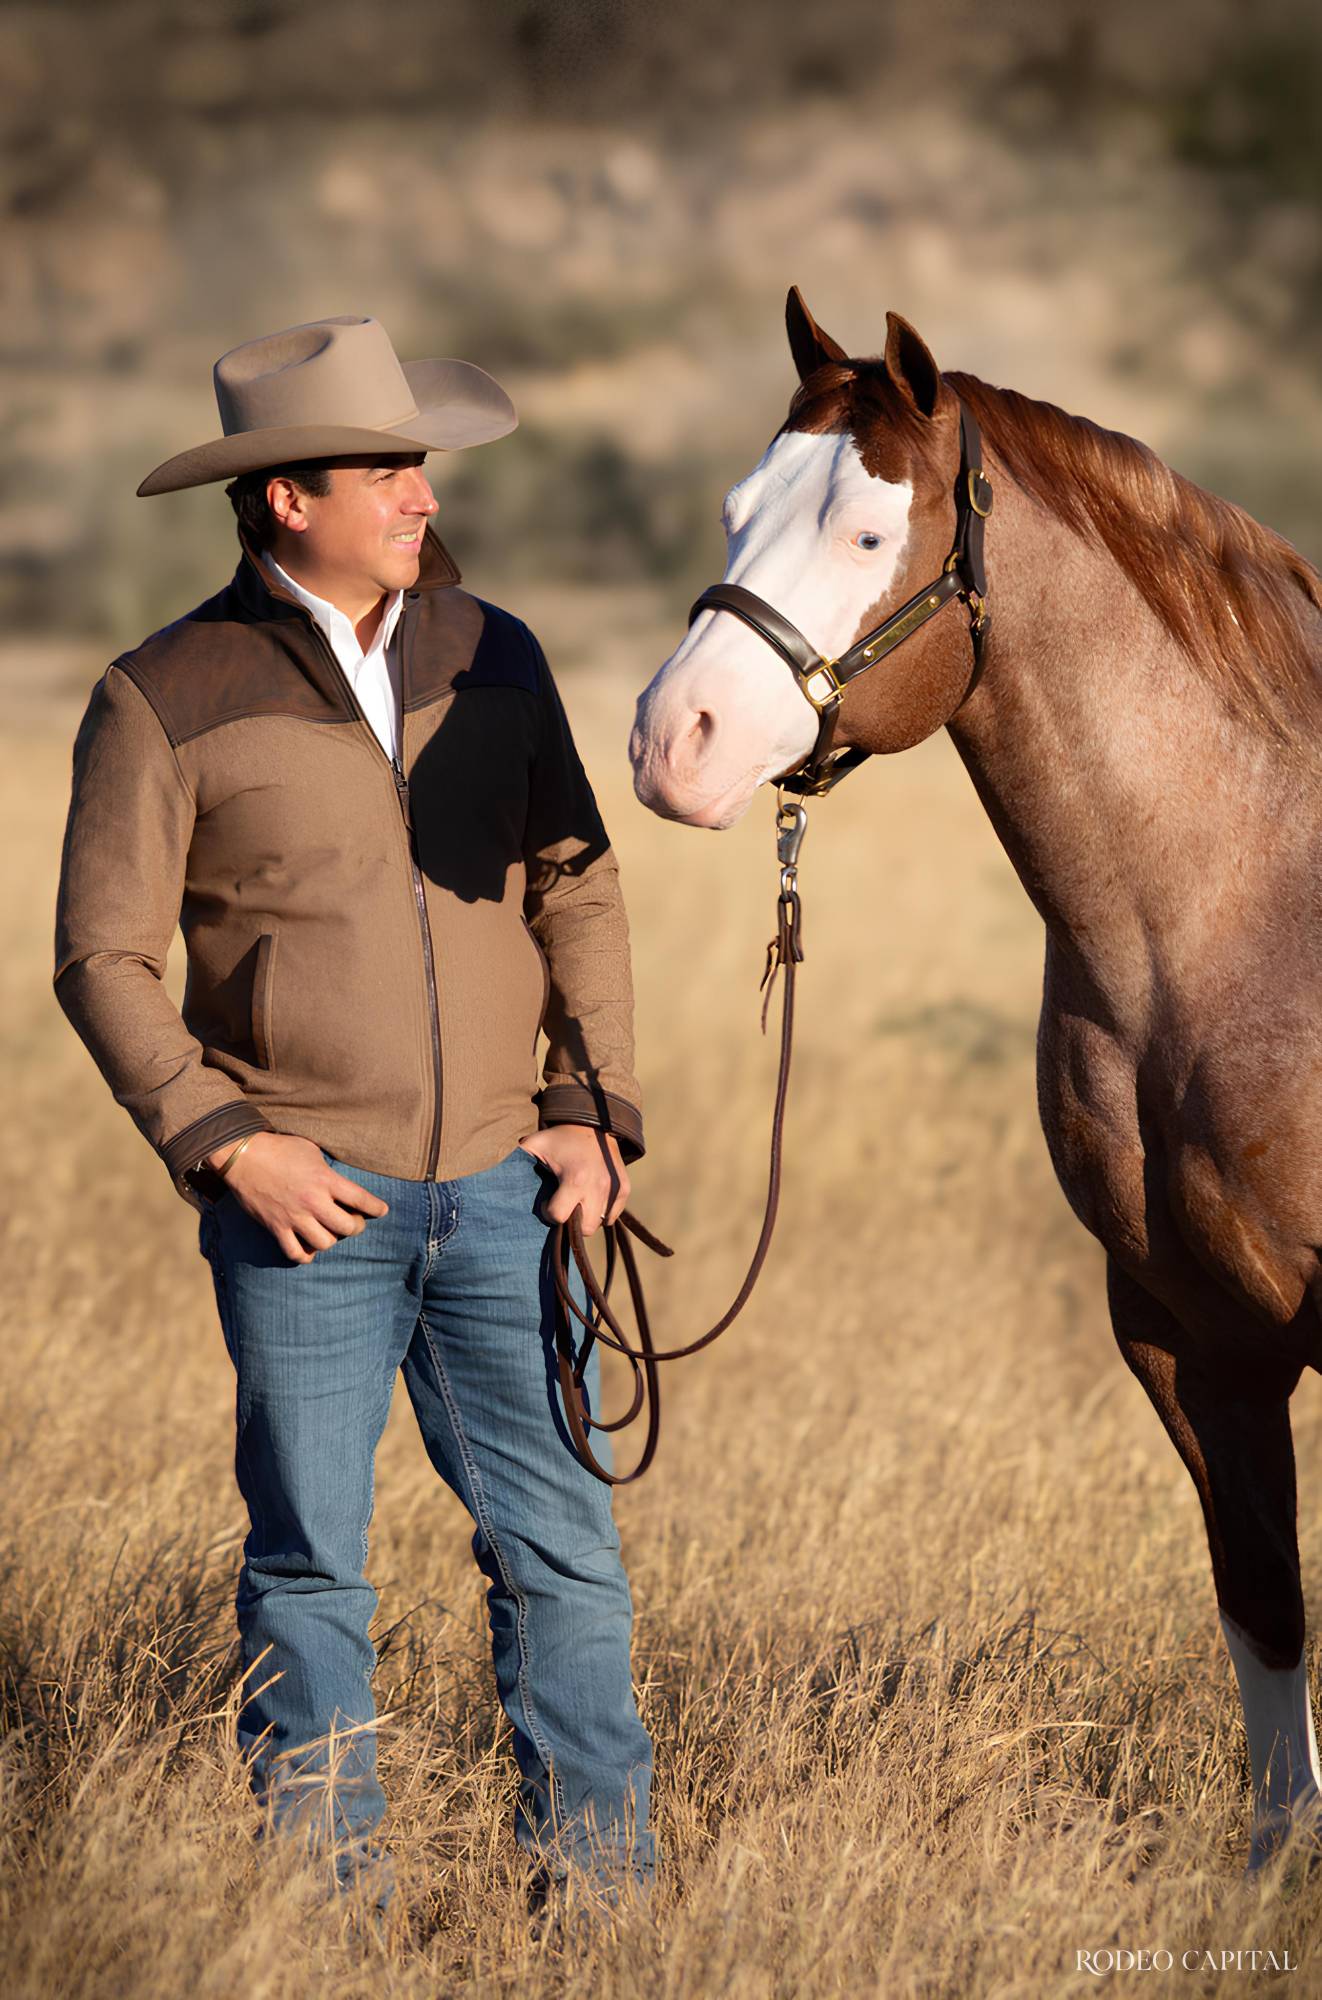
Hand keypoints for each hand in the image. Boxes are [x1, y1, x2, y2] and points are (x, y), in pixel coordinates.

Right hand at [205, 1131, 388, 1263]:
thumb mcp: (312, 1151)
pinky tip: (309, 1248)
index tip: (382, 1211)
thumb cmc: (280, 1148)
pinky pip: (295, 1253)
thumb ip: (328, 1170)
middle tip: (353, 1221)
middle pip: (347, 1227)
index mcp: (325, 1180)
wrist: (243, 1155)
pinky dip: (305, 1255)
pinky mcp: (276, 1227)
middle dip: (356, 1226)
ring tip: (330, 1232)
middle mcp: (312, 1201)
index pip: (361, 1199)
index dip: (376, 1208)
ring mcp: (294, 1217)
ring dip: (331, 1240)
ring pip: (324, 1243)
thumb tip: (340, 1182)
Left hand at [517, 1126, 628, 1237]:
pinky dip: (603, 1212)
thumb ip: (516, 1160)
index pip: (559, 1217)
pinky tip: (592, 1198)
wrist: (594, 1122)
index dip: (548, 1212)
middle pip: (584, 1229)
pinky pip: (613, 1215)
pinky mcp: (624, 1189)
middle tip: (565, 1205)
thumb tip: (494, 1178)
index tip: (546, 1202)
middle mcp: (597, 1187)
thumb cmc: (560, 1137)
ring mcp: (613, 1189)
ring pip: (600, 1224)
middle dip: (571, 1223)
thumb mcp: (535, 1144)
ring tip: (578, 1202)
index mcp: (575, 1180)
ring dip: (587, 1217)